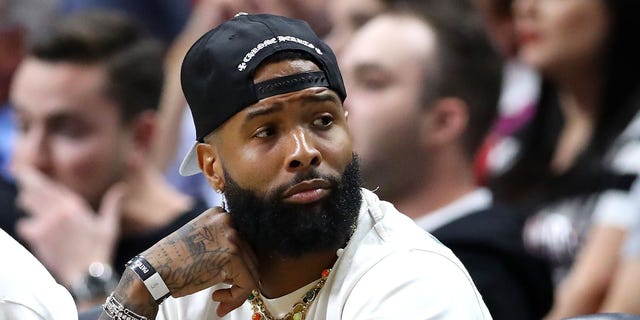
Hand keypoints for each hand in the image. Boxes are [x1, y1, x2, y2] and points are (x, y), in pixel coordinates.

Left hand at [13, 166, 126, 285]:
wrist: (87, 274)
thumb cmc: (99, 250)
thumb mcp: (109, 225)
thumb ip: (112, 203)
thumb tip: (122, 187)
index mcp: (74, 205)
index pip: (50, 185)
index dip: (42, 182)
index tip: (37, 180)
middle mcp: (59, 210)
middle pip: (33, 186)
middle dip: (27, 182)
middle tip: (23, 176)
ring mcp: (46, 223)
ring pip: (25, 201)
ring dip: (26, 202)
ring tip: (28, 203)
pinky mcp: (37, 236)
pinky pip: (23, 224)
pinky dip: (27, 225)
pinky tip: (35, 229)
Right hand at [142, 207, 258, 315]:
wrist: (152, 271)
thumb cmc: (172, 262)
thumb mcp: (199, 240)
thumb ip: (221, 244)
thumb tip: (247, 264)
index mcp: (219, 215)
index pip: (242, 241)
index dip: (237, 265)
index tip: (224, 280)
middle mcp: (227, 221)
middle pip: (250, 255)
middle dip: (239, 279)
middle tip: (223, 294)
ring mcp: (231, 236)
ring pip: (252, 270)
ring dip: (238, 290)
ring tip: (220, 299)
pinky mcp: (233, 256)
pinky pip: (248, 282)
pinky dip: (237, 297)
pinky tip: (217, 299)